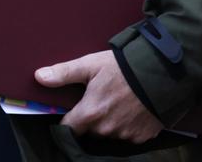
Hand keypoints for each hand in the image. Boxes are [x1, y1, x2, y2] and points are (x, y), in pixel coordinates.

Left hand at [35, 50, 163, 143]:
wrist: (162, 72)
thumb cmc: (124, 67)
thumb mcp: (91, 64)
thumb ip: (64, 73)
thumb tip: (38, 77)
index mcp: (90, 113)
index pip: (68, 128)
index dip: (68, 120)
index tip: (71, 113)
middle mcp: (105, 129)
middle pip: (90, 131)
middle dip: (92, 119)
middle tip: (101, 99)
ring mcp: (124, 136)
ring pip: (109, 134)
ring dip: (110, 123)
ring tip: (119, 103)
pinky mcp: (141, 137)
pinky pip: (128, 136)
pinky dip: (128, 126)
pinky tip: (133, 110)